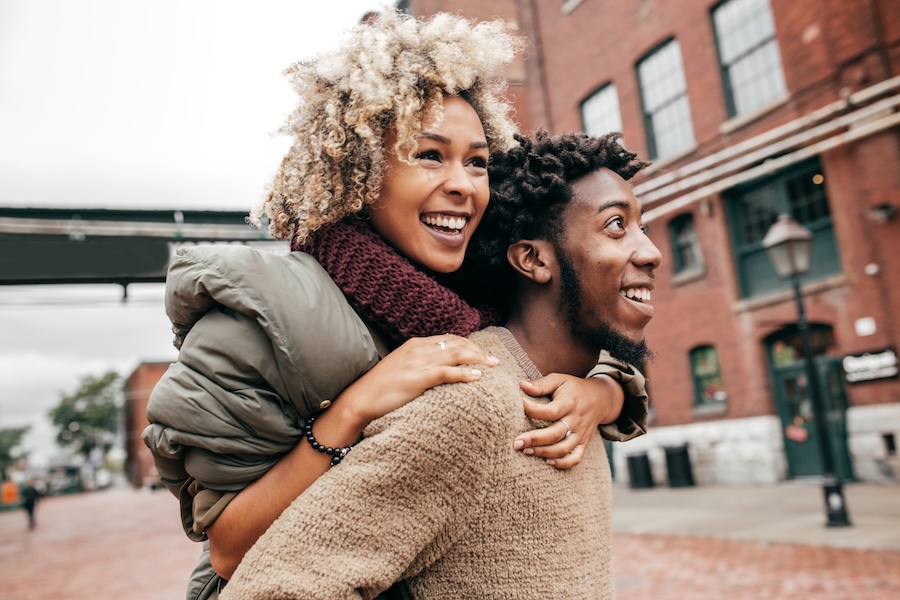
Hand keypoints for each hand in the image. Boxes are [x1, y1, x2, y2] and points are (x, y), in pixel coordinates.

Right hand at [336, 334, 498, 429]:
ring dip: (477, 359)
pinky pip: (447, 372)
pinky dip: (464, 373)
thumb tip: (439, 371)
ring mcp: (417, 362)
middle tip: (495, 360)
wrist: (359, 400)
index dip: (470, 344)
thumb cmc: (380, 389)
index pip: (450, 339)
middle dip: (479, 351)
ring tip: (492, 366)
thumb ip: (419, 365)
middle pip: (457, 344)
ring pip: (456, 354)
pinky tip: (477, 377)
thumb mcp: (402, 369)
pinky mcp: (417, 378)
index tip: (483, 353)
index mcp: (415, 344)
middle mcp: (418, 348)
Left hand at [513, 373, 623, 468]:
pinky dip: (562, 463)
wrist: (601, 398)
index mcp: (568, 403)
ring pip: (563, 448)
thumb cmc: (574, 388)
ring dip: (544, 452)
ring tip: (525, 451)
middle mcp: (575, 420)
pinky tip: (547, 462)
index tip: (517, 407)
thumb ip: (541, 385)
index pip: (549, 411)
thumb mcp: (559, 380)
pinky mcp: (584, 443)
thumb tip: (521, 385)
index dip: (531, 410)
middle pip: (554, 434)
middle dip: (534, 440)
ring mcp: (580, 434)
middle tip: (516, 443)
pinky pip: (575, 458)